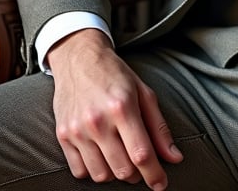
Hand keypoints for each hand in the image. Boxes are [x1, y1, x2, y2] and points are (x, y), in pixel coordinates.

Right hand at [46, 29, 182, 188]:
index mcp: (122, 107)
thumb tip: (174, 157)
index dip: (154, 174)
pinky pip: (80, 171)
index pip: (141, 154)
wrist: (79, 59)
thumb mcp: (143, 93)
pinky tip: (102, 154)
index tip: (161, 183)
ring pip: (101, 176)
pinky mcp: (63, 136)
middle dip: (138, 174)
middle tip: (142, 164)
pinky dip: (94, 170)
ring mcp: (77, 130)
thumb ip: (159, 127)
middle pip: (122, 170)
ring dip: (116, 174)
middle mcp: (98, 121)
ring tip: (122, 157)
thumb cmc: (115, 74)